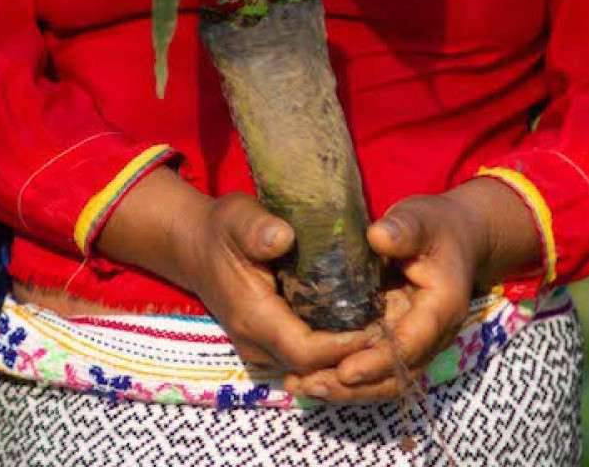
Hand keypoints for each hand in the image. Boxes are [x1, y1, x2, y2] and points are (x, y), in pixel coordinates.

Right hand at [173, 193, 369, 382]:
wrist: (193, 246)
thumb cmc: (221, 230)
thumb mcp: (237, 217)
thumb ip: (258, 228)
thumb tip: (283, 236)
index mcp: (253, 317)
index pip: (307, 351)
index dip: (346, 347)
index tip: (381, 327)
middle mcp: (257, 343)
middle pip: (315, 369)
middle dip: (355, 357)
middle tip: (396, 334)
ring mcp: (261, 349)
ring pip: (313, 371)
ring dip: (347, 359)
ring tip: (385, 335)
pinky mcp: (269, 346)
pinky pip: (307, 361)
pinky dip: (334, 353)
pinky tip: (362, 333)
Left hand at [288, 183, 536, 404]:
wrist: (455, 237)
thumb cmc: (435, 226)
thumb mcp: (421, 219)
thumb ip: (403, 229)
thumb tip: (377, 236)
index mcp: (440, 307)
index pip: (411, 344)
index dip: (378, 361)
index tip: (344, 370)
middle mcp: (431, 335)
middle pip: (396, 376)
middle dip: (355, 387)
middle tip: (309, 386)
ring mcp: (414, 342)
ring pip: (384, 381)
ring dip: (346, 390)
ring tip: (301, 386)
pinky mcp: (396, 341)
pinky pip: (375, 370)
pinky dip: (345, 379)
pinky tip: (309, 378)